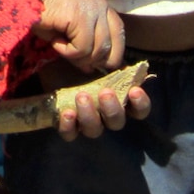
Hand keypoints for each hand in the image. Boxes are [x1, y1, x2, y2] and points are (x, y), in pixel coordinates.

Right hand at [33, 0, 123, 73]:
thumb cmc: (34, 8)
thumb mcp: (63, 28)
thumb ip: (80, 43)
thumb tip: (91, 67)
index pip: (117, 28)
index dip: (112, 49)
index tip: (100, 63)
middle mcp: (98, 0)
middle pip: (113, 40)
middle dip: (98, 58)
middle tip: (80, 64)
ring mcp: (91, 6)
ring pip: (99, 47)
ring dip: (79, 55)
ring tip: (60, 47)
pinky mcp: (81, 16)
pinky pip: (83, 47)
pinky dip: (67, 51)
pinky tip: (55, 42)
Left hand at [36, 57, 150, 140]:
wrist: (52, 66)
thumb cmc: (81, 63)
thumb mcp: (98, 59)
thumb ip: (113, 62)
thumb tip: (126, 61)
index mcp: (119, 101)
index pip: (139, 111)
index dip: (141, 104)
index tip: (134, 90)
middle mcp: (105, 116)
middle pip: (116, 122)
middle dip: (112, 109)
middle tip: (105, 93)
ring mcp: (86, 123)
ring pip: (94, 130)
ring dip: (90, 115)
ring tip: (82, 96)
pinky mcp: (66, 126)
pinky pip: (70, 134)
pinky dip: (69, 125)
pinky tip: (67, 112)